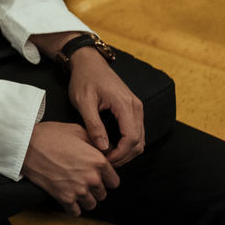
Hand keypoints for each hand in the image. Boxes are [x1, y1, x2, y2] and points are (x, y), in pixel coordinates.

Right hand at [22, 121, 119, 215]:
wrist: (26, 145)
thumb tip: (105, 150)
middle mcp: (91, 178)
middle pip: (103, 193)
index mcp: (98, 161)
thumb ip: (95, 142)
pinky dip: (73, 208)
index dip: (106, 177)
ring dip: (85, 198)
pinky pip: (75, 212)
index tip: (99, 175)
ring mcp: (78, 190)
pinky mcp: (64, 197)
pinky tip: (68, 199)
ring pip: (91, 204)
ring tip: (76, 189)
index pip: (114, 180)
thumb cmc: (49, 135)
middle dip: (95, 188)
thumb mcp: (76, 130)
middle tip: (84, 180)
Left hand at [67, 47, 144, 165]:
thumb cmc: (84, 79)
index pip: (131, 139)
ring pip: (140, 139)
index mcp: (125, 105)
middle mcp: (136, 107)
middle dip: (124, 156)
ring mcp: (137, 107)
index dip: (120, 154)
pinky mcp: (133, 108)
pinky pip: (136, 131)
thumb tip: (103, 147)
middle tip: (105, 162)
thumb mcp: (84, 102)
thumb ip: (93, 125)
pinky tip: (112, 146)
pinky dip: (128, 143)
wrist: (89, 62)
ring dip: (126, 151)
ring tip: (107, 156)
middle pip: (139, 142)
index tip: (105, 160)